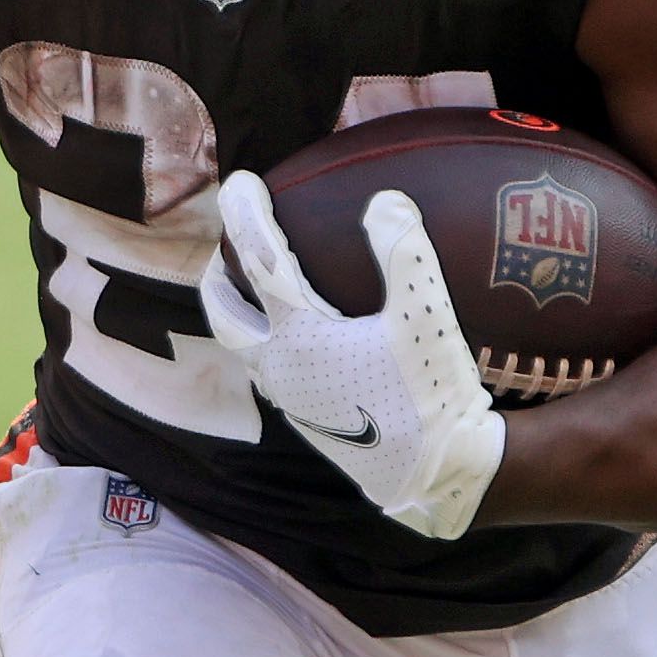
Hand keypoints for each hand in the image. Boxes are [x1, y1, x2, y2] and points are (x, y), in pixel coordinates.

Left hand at [200, 170, 504, 540]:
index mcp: (300, 338)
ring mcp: (289, 401)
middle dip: (219, 275)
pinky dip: (267, 342)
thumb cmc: (433, 395)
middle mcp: (281, 370)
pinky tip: (298, 340)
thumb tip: (385, 198)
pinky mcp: (307, 422)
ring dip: (239, 313)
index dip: (246, 215)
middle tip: (229, 246)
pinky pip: (270, 372)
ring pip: (243, 349)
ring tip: (255, 290)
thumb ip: (404, 254)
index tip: (240, 182)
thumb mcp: (427, 317)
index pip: (260, 261)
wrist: (438, 474)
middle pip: (224, 315)